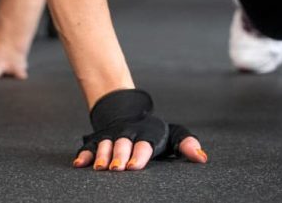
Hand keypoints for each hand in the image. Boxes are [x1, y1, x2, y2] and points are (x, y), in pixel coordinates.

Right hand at [72, 88, 206, 170]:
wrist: (126, 112)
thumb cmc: (153, 131)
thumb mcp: (173, 135)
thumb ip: (187, 144)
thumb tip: (202, 158)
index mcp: (147, 134)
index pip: (143, 145)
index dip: (139, 154)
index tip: (135, 166)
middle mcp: (127, 134)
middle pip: (122, 145)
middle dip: (119, 156)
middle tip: (117, 168)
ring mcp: (111, 137)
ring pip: (104, 145)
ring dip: (102, 155)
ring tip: (100, 168)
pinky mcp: (97, 140)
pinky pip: (88, 147)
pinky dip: (84, 155)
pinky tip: (79, 164)